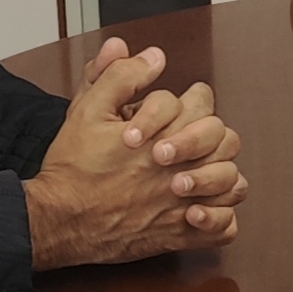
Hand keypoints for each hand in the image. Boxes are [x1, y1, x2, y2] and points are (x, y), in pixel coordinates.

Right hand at [22, 39, 247, 269]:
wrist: (59, 220)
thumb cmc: (73, 166)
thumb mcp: (88, 110)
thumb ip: (121, 76)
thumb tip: (153, 57)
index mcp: (163, 135)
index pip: (201, 102)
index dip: (188, 99)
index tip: (173, 108)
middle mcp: (180, 168)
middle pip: (225, 139)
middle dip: (209, 131)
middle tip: (187, 136)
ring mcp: (183, 204)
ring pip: (232, 183)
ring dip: (221, 172)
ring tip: (199, 168)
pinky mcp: (179, 234)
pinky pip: (223, 230)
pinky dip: (221, 219)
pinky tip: (202, 208)